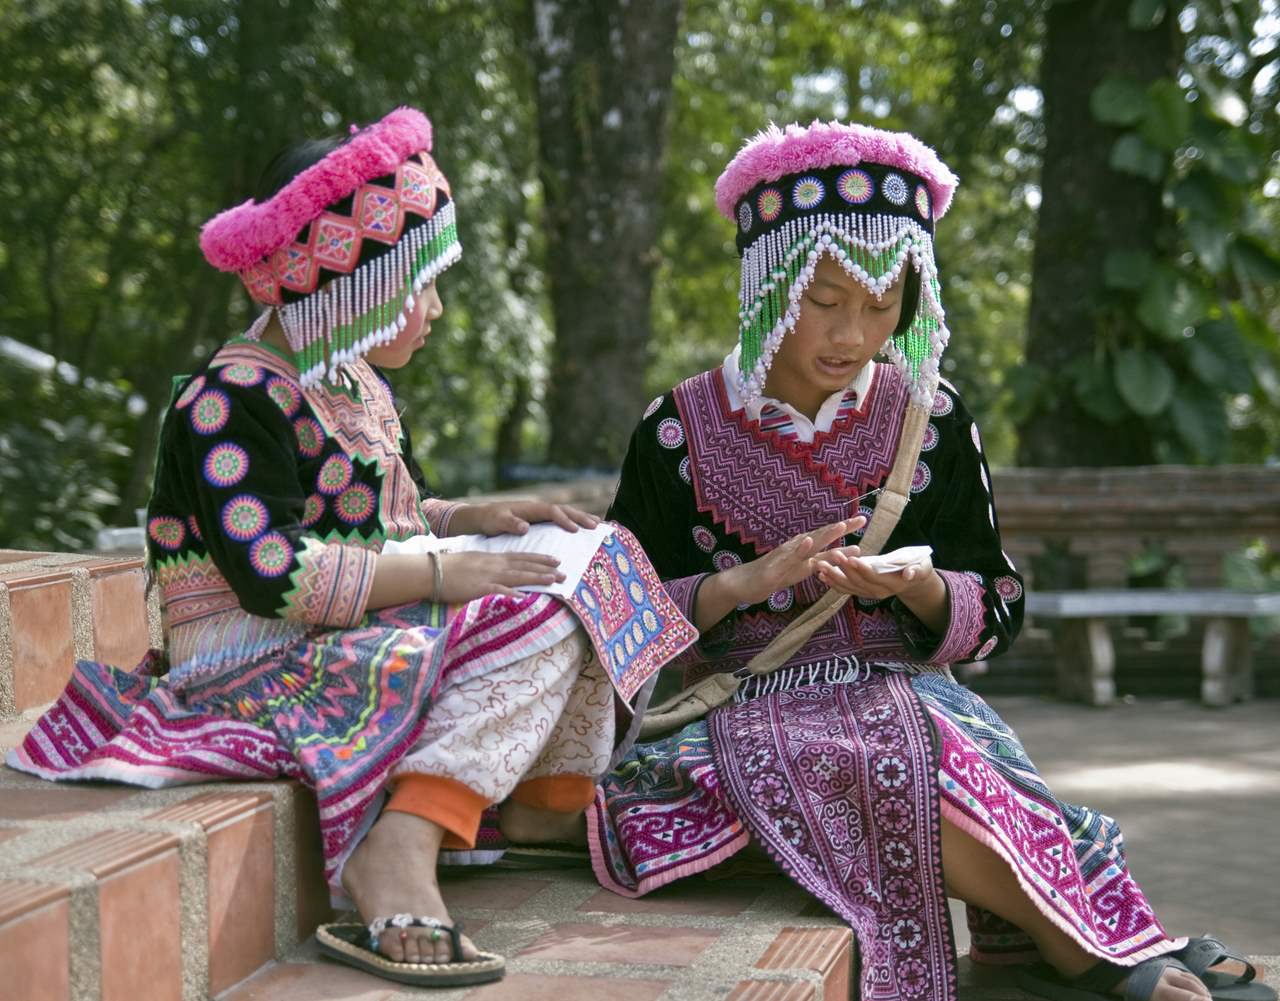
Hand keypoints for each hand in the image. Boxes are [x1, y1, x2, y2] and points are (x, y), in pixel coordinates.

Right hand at [436, 551, 565, 601]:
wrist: (431, 570)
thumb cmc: (449, 568)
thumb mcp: (473, 563)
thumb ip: (488, 567)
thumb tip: (500, 573)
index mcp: (492, 558)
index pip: (521, 557)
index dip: (539, 559)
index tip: (555, 560)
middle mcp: (494, 564)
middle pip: (524, 566)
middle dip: (545, 569)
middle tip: (564, 572)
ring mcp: (487, 576)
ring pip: (518, 576)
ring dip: (537, 578)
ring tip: (554, 580)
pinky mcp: (479, 588)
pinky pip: (498, 590)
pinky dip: (511, 593)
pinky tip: (524, 598)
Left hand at [451, 500, 599, 536]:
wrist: (481, 517)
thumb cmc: (489, 519)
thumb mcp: (496, 521)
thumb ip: (510, 523)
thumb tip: (525, 527)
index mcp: (530, 508)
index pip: (552, 511)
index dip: (564, 520)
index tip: (576, 530)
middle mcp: (538, 508)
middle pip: (564, 510)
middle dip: (580, 516)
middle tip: (597, 525)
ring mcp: (539, 514)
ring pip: (565, 513)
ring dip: (581, 518)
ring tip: (598, 524)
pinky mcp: (539, 521)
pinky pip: (559, 520)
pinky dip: (573, 522)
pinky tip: (581, 529)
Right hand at [725, 517, 861, 605]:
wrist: (743, 583)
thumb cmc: (772, 576)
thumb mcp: (799, 570)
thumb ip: (817, 563)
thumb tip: (837, 557)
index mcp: (803, 549)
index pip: (826, 536)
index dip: (844, 528)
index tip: (862, 520)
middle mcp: (796, 548)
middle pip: (821, 535)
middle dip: (842, 527)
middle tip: (862, 519)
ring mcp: (785, 557)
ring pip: (808, 544)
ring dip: (825, 534)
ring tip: (841, 525)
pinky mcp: (775, 568)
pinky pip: (789, 558)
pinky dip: (799, 549)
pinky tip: (808, 541)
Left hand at [809, 546, 935, 600]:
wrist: (913, 580)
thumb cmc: (919, 566)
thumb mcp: (922, 566)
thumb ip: (917, 569)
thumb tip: (910, 574)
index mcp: (893, 584)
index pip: (874, 577)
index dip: (862, 569)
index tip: (851, 558)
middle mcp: (879, 592)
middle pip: (858, 581)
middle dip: (843, 569)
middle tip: (832, 555)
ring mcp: (869, 593)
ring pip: (848, 587)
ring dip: (833, 576)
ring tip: (819, 565)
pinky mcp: (862, 591)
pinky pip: (845, 589)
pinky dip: (833, 582)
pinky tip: (821, 575)